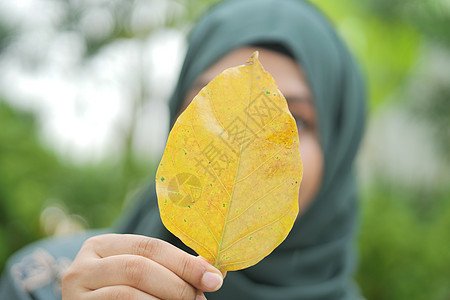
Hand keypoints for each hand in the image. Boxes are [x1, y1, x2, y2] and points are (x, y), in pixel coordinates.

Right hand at [62, 234, 223, 298]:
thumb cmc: (123, 293)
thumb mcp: (142, 272)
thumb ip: (171, 268)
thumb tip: (214, 271)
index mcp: (101, 245)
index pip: (150, 247)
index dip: (185, 262)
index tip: (214, 278)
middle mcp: (82, 266)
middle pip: (139, 269)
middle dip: (177, 285)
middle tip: (200, 298)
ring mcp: (76, 294)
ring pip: (129, 294)